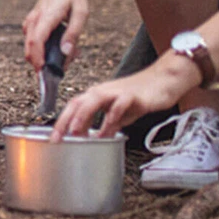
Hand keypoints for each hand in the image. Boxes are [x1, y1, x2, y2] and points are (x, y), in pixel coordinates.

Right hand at [22, 0, 87, 71]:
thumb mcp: (81, 13)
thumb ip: (73, 33)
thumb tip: (66, 53)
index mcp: (46, 16)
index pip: (36, 41)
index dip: (38, 59)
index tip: (44, 72)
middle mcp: (34, 20)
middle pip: (29, 48)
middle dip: (43, 63)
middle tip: (64, 66)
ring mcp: (31, 22)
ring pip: (30, 47)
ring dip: (45, 56)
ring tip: (67, 53)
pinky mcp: (31, 24)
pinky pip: (33, 42)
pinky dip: (43, 49)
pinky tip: (59, 46)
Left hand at [51, 53, 199, 139]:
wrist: (164, 81)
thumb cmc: (141, 95)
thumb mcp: (121, 113)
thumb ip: (110, 123)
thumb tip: (99, 137)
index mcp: (97, 95)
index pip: (73, 106)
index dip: (61, 121)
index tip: (54, 138)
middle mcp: (103, 91)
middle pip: (78, 102)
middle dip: (65, 120)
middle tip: (57, 138)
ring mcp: (117, 92)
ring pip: (93, 100)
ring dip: (82, 116)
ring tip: (75, 132)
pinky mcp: (133, 96)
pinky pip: (119, 105)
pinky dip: (111, 117)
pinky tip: (108, 131)